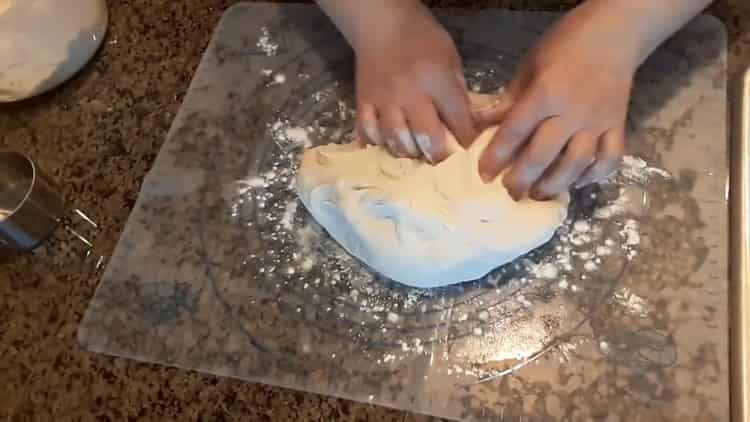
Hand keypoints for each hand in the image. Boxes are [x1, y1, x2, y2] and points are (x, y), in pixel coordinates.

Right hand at [353, 15, 475, 162]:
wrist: (381, 23)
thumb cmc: (421, 37)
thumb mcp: (450, 58)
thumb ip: (457, 90)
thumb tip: (464, 122)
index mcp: (437, 81)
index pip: (458, 121)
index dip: (466, 140)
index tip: (468, 148)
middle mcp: (410, 95)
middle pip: (426, 139)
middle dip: (438, 155)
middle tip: (441, 159)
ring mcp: (384, 101)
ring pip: (396, 141)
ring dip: (408, 152)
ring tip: (415, 152)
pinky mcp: (363, 102)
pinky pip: (368, 131)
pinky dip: (377, 142)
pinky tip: (386, 144)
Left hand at [477, 4, 637, 199]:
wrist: (614, 34)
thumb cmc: (564, 46)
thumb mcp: (529, 67)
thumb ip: (509, 99)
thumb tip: (481, 125)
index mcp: (546, 93)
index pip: (515, 131)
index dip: (496, 156)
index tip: (484, 175)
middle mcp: (573, 112)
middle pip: (544, 155)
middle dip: (522, 178)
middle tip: (509, 191)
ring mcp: (598, 122)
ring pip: (577, 164)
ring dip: (555, 184)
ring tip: (538, 193)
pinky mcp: (618, 126)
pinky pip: (609, 159)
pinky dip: (593, 175)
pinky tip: (576, 181)